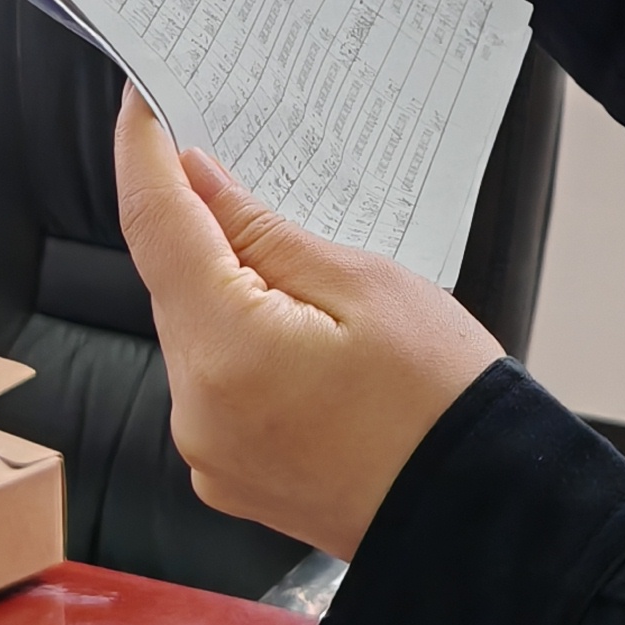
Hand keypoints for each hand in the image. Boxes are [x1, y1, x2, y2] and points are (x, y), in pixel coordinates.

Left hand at [113, 89, 497, 559]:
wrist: (482, 517)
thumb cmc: (444, 405)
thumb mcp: (367, 286)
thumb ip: (266, 233)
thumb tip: (201, 184)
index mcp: (227, 352)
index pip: (155, 226)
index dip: (142, 156)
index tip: (142, 107)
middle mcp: (197, 411)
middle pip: (172, 284)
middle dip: (204, 228)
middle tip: (251, 177)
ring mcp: (209, 453)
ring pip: (193, 334)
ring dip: (227, 292)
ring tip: (309, 280)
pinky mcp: (229, 477)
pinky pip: (213, 386)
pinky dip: (241, 347)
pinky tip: (302, 336)